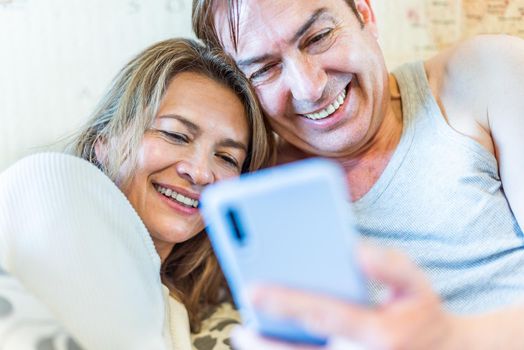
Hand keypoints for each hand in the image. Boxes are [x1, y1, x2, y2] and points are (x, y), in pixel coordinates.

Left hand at [233, 245, 462, 349]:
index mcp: (381, 334)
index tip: (253, 289)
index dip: (286, 302)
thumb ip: (391, 266)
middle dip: (267, 342)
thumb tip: (357, 251)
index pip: (324, 315)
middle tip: (240, 326)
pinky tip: (268, 345)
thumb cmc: (421, 314)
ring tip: (245, 336)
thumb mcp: (417, 285)